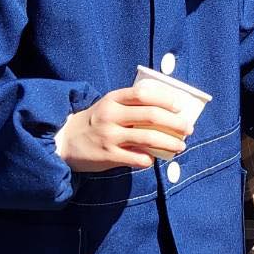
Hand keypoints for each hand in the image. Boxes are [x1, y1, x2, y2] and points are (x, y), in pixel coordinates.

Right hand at [54, 84, 193, 171]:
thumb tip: (167, 112)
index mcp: (113, 99)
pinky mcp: (108, 155)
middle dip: (175, 122)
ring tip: (181, 146)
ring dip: (169, 142)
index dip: (165, 99)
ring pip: (148, 137)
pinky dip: (149, 158)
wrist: (64, 141)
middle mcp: (111, 115)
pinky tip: (153, 159)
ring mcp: (109, 135)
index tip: (180, 106)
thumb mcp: (109, 106)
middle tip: (188, 128)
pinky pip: (136, 157)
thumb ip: (132, 106)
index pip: (143, 94)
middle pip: (151, 115)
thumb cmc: (95, 122)